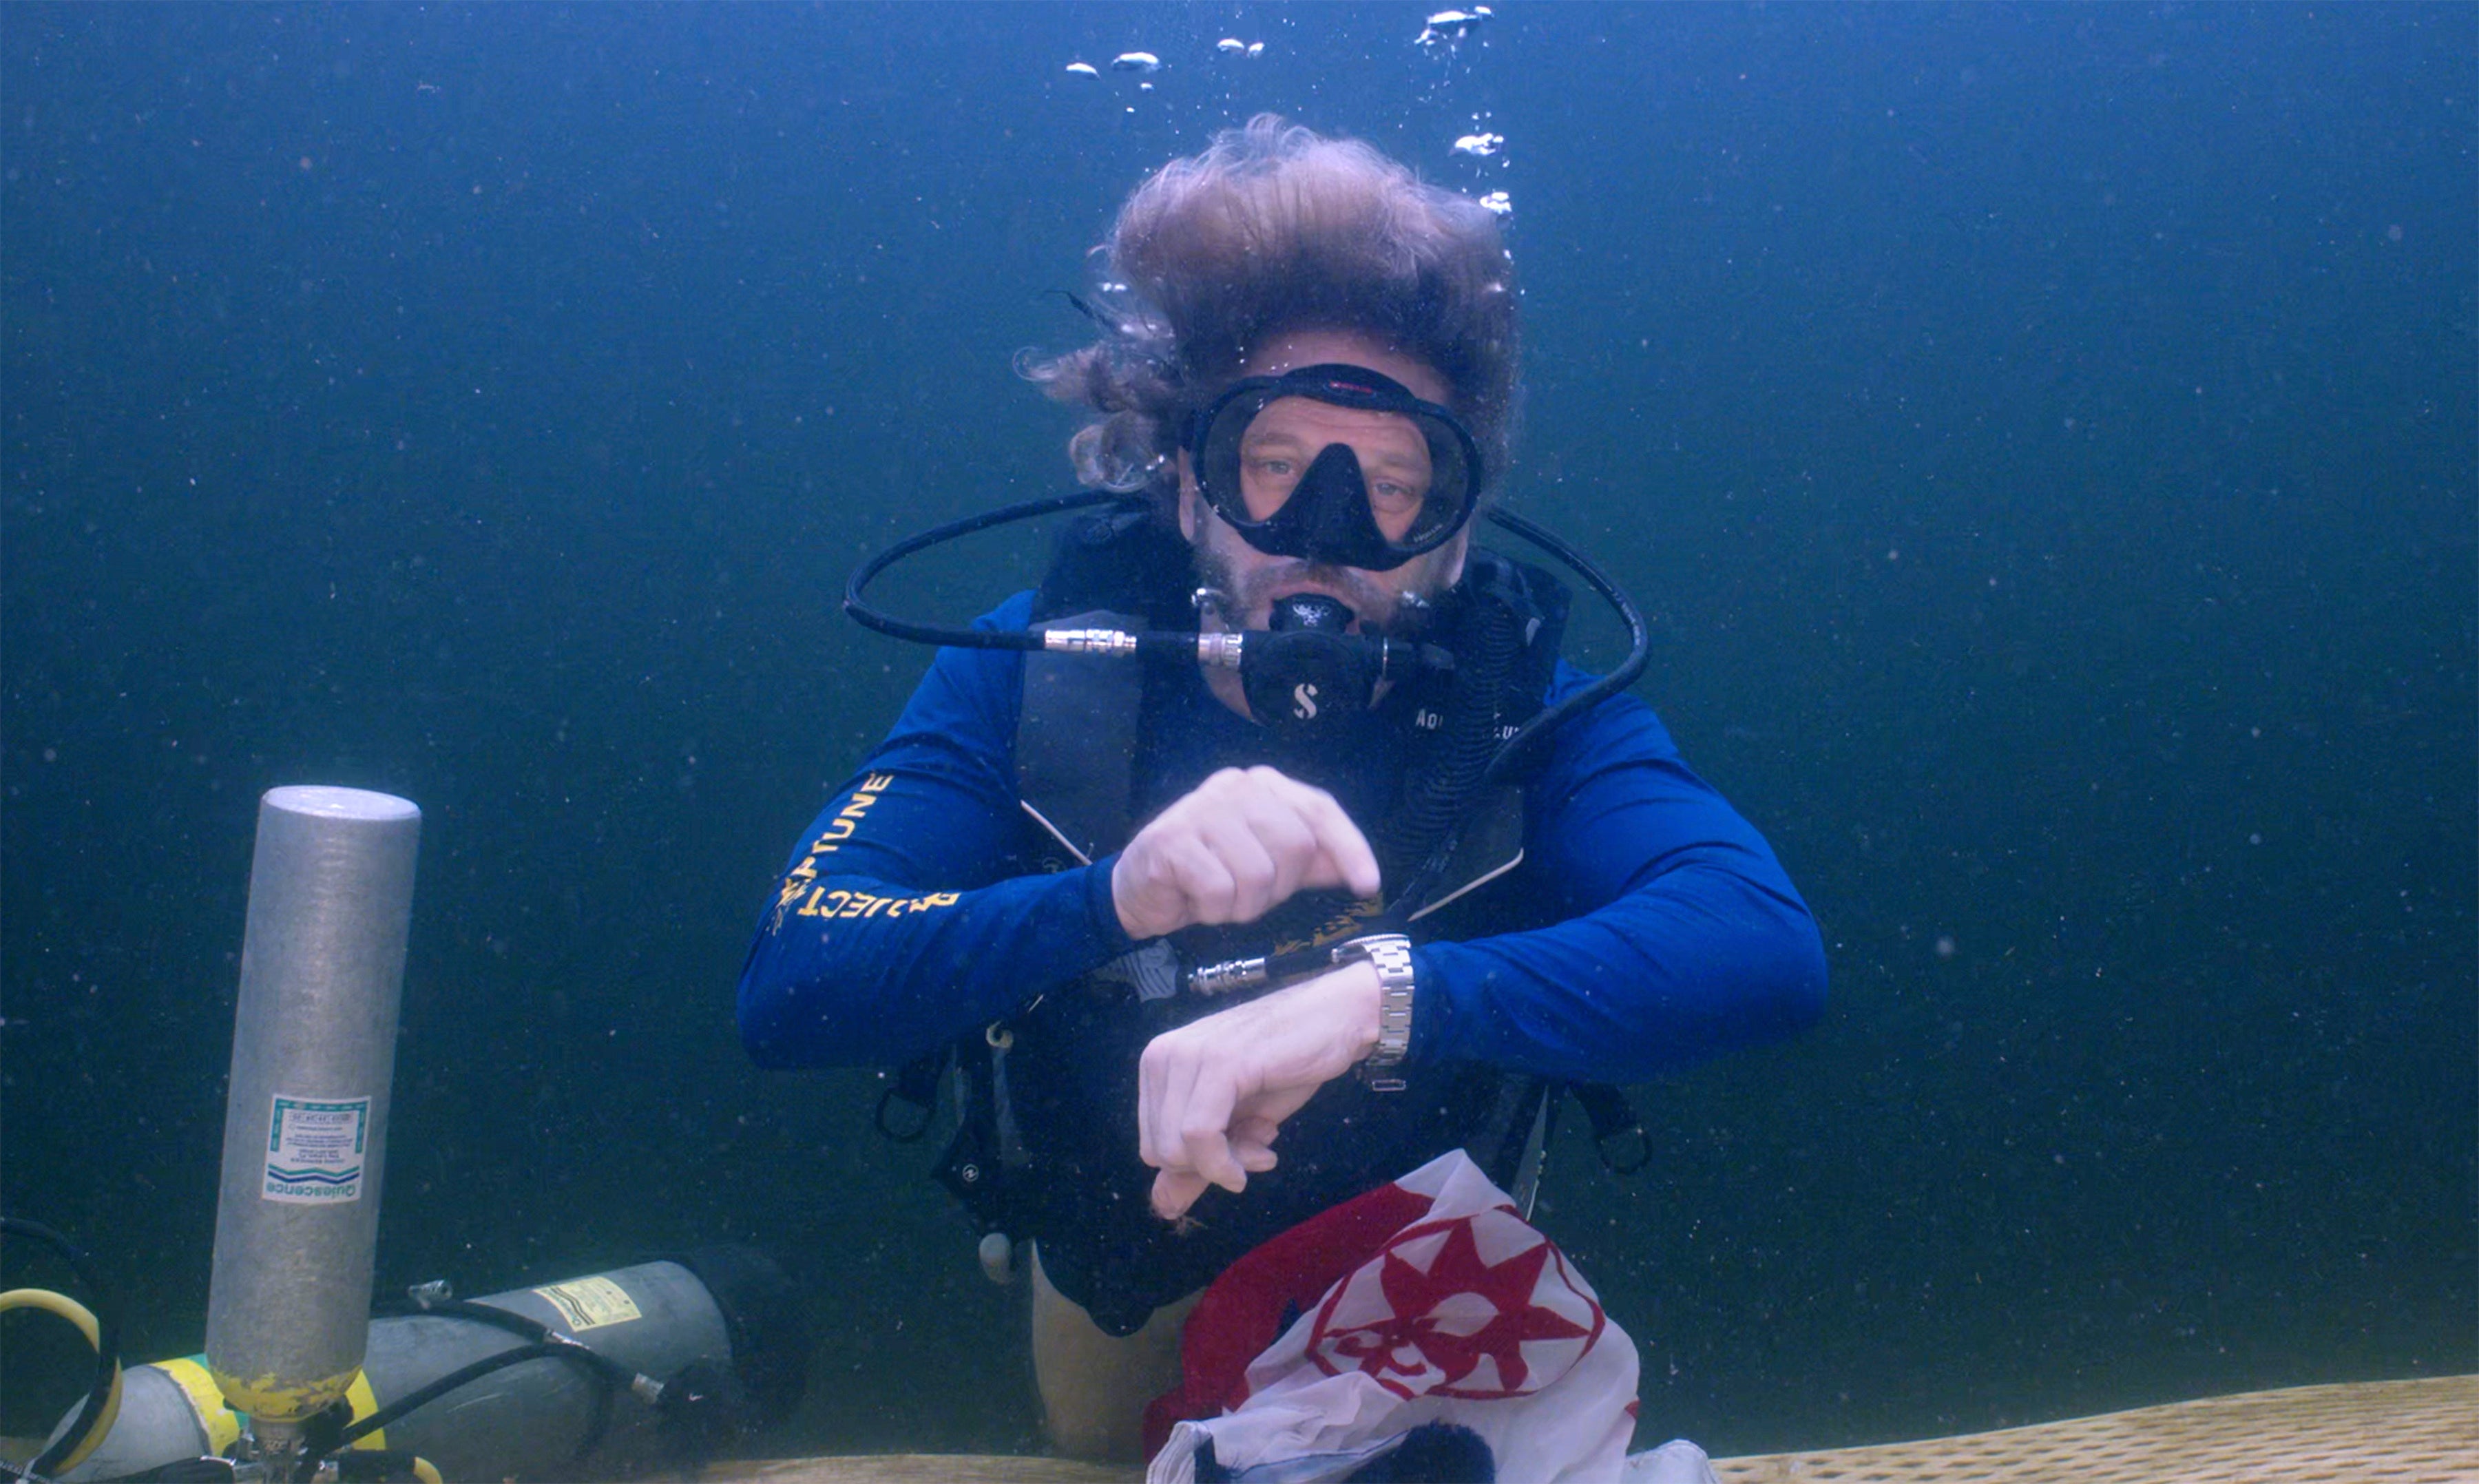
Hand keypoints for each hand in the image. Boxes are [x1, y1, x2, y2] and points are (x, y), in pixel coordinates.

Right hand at [1111, 766, 1380, 940]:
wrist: (1141, 888)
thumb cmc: (1210, 873)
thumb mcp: (1269, 865)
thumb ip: (1313, 862)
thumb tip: (1363, 872)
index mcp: (1263, 785)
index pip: (1320, 810)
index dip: (1350, 848)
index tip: (1368, 886)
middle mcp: (1236, 786)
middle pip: (1295, 845)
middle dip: (1279, 887)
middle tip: (1247, 893)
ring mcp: (1202, 809)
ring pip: (1258, 874)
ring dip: (1243, 905)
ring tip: (1220, 898)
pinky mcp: (1173, 839)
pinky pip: (1221, 891)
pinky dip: (1214, 910)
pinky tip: (1195, 899)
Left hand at [1137, 962, 1382, 1220]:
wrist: (1336, 1018)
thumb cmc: (1287, 1064)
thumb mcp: (1237, 1121)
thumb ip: (1198, 1161)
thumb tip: (1163, 1208)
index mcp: (1158, 1064)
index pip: (1152, 1146)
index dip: (1198, 1163)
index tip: (1240, 1149)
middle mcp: (1161, 1056)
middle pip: (1160, 1154)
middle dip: (1211, 1166)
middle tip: (1256, 1147)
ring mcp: (1188, 1056)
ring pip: (1176, 1150)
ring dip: (1226, 1165)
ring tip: (1265, 1143)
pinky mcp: (1219, 1063)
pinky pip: (1200, 1136)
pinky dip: (1226, 1163)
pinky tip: (1264, 1154)